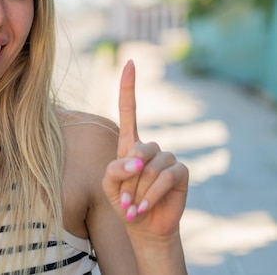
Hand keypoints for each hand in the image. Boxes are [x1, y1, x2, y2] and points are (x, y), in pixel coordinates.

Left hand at [102, 60, 188, 238]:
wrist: (144, 226)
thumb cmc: (124, 202)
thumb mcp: (109, 185)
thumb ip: (114, 170)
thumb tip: (136, 161)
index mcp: (129, 143)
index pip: (129, 109)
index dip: (128, 86)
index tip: (129, 62)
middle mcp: (149, 146)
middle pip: (138, 148)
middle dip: (128, 177)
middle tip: (124, 199)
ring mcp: (167, 157)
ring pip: (151, 166)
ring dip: (139, 190)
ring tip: (134, 206)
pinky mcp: (181, 171)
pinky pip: (166, 177)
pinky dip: (152, 195)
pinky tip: (144, 209)